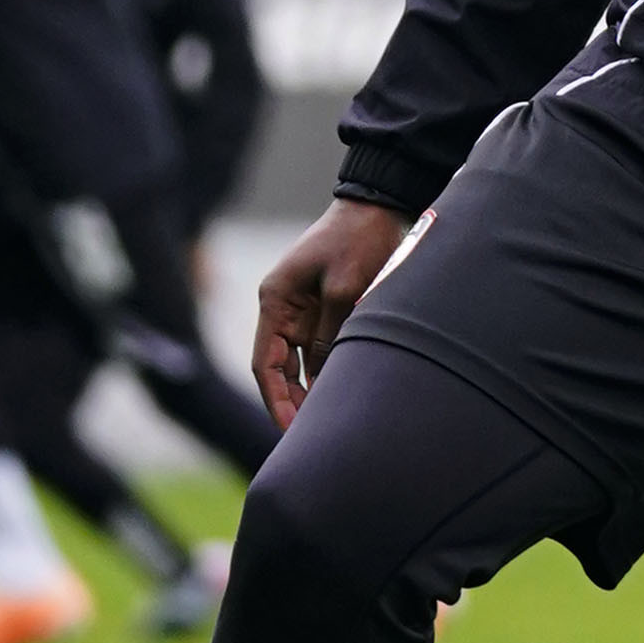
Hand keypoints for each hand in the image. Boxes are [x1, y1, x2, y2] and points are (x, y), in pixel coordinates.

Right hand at [253, 196, 409, 427]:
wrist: (378, 205)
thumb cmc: (357, 240)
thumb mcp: (344, 287)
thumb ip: (330, 334)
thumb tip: (323, 380)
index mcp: (275, 300)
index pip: (265, 364)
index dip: (275, 400)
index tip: (290, 430)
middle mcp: (284, 309)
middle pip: (280, 370)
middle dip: (293, 403)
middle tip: (313, 437)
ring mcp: (304, 310)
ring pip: (302, 363)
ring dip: (312, 391)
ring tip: (328, 424)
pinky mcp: (326, 309)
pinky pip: (321, 350)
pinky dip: (329, 372)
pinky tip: (342, 395)